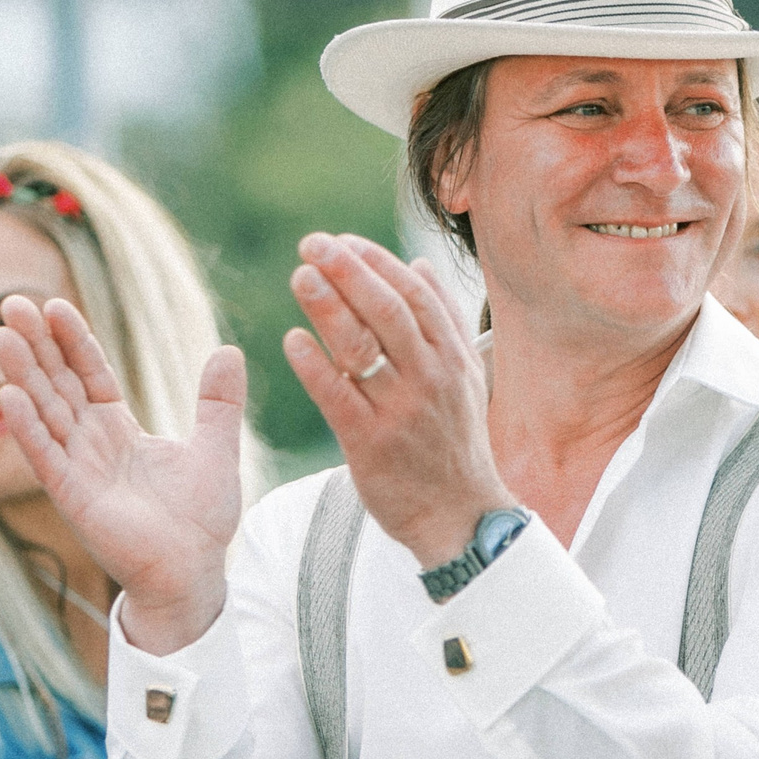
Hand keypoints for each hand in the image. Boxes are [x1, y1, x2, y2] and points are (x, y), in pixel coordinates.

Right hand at [0, 296, 246, 652]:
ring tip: (2, 336)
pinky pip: (46, 458)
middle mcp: (91, 445)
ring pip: (44, 413)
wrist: (195, 573)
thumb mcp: (215, 449)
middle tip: (11, 303)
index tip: (54, 304)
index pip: (89, 374)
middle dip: (36, 345)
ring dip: (23, 375)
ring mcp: (78, 470)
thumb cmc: (200, 520)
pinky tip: (9, 396)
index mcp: (118, 430)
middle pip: (57, 384)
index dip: (73, 340)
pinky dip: (28, 428)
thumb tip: (230, 351)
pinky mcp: (75, 499)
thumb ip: (218, 403)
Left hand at [284, 235, 508, 567]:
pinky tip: (292, 340)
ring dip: (329, 308)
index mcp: (452, 358)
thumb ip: (445, 320)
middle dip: (348, 271)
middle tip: (312, 243)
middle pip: (387, 311)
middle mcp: (431, 379)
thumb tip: (421, 264)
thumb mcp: (466, 377)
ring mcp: (402, 412)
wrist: (459, 517)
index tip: (342, 241)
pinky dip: (314, 366)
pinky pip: (338, 397)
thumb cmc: (455, 444)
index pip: (414, 294)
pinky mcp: (371, 445)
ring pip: (362, 348)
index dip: (376, 262)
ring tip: (299, 276)